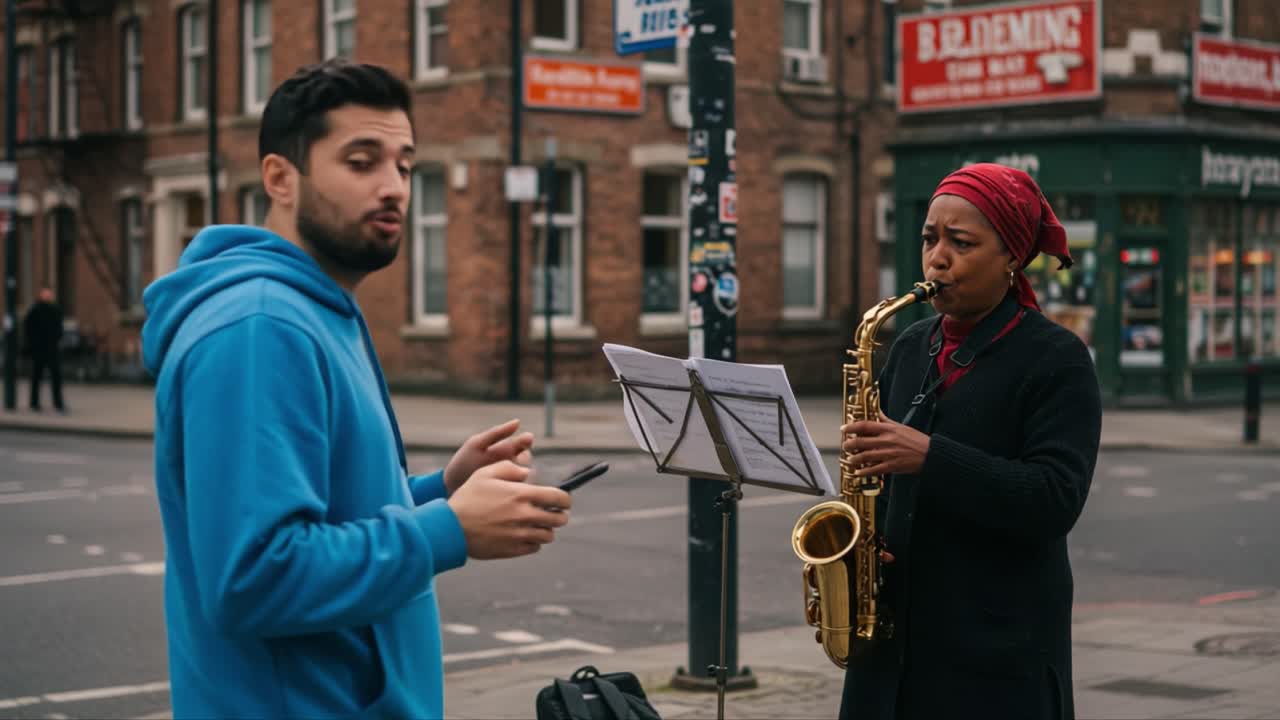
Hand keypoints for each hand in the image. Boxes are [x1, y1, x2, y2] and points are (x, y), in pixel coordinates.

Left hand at [443, 419, 534, 494]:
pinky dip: (519, 490)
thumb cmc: (464, 462)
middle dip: (524, 461)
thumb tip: (518, 421)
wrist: (450, 488)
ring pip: (527, 477)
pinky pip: (521, 492)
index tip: (526, 439)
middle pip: (527, 461)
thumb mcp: (476, 445)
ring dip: (523, 477)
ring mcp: (512, 482)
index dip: (526, 440)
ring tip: (512, 478)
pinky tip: (510, 490)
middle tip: (518, 462)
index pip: (524, 443)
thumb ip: (496, 433)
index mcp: (508, 450)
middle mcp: (513, 465)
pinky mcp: (510, 496)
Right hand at [447, 461, 572, 559]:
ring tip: (536, 524)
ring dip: (546, 529)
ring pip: (549, 535)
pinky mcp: (513, 550)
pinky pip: (534, 548)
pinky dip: (533, 542)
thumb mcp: (485, 473)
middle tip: (553, 512)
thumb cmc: (468, 497)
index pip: (560, 498)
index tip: (563, 499)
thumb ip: (510, 469)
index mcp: (522, 495)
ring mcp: (520, 535)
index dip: (565, 498)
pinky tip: (523, 535)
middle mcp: (525, 516)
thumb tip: (528, 474)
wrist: (450, 527)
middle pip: (560, 519)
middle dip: (560, 515)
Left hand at [842, 414, 929, 477]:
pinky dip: (864, 471)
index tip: (844, 429)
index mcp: (888, 429)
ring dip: (855, 458)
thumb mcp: (901, 426)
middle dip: (850, 444)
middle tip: (845, 446)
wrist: (930, 454)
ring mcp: (888, 454)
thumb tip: (877, 412)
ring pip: (865, 456)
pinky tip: (858, 472)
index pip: (865, 425)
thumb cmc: (917, 440)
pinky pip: (874, 469)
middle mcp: (886, 440)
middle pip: (862, 441)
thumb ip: (886, 420)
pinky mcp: (892, 465)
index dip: (852, 427)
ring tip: (850, 459)